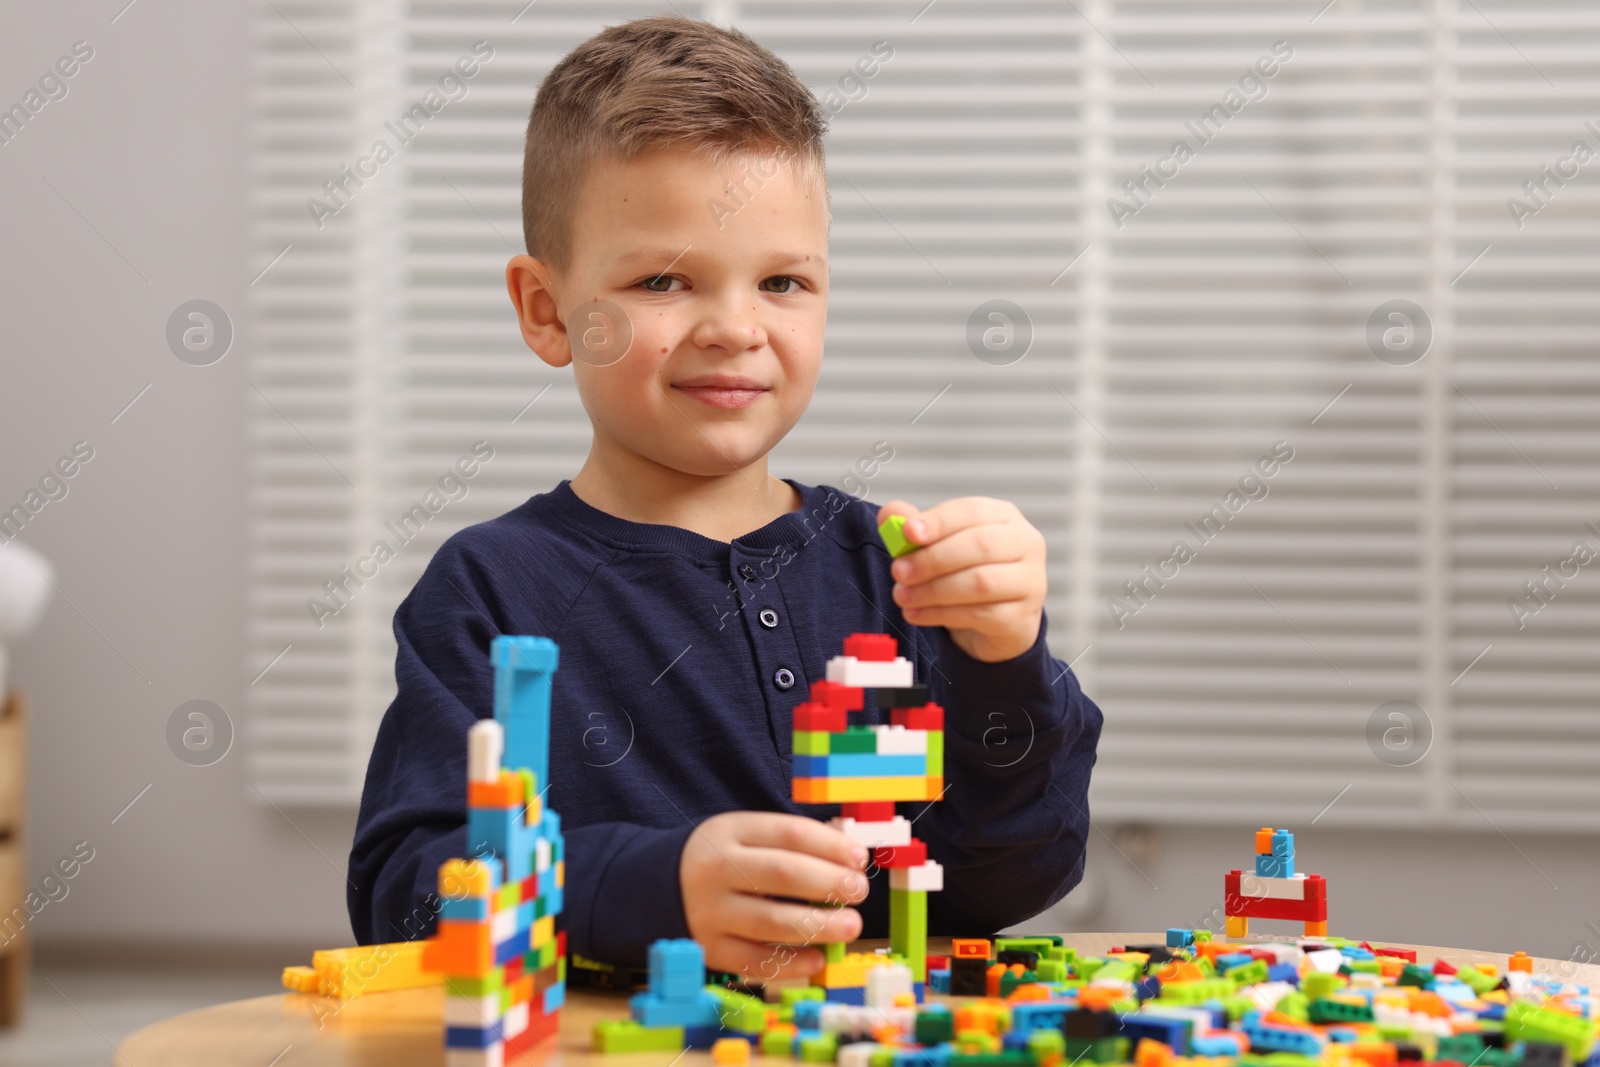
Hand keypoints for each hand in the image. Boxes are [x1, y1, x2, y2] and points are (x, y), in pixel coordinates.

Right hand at [680, 811, 869, 981]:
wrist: (657, 887)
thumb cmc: (723, 861)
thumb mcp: (746, 835)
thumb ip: (792, 842)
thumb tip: (850, 856)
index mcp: (731, 832)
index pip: (789, 834)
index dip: (831, 846)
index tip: (859, 859)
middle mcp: (717, 869)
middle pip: (783, 874)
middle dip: (830, 883)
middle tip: (859, 891)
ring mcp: (710, 911)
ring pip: (771, 921)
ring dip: (819, 926)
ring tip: (850, 925)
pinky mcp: (709, 948)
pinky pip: (755, 960)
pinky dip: (791, 962)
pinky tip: (818, 958)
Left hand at [877, 497, 1046, 662]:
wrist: (996, 621)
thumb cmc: (967, 573)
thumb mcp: (940, 546)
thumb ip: (916, 529)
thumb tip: (890, 514)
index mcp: (1003, 517)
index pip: (971, 511)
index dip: (939, 521)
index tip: (908, 532)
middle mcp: (1025, 544)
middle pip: (980, 546)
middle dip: (933, 559)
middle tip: (898, 571)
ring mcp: (1030, 582)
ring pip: (980, 583)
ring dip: (933, 590)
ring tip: (902, 596)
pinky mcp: (1022, 617)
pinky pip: (981, 614)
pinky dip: (942, 614)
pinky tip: (917, 614)